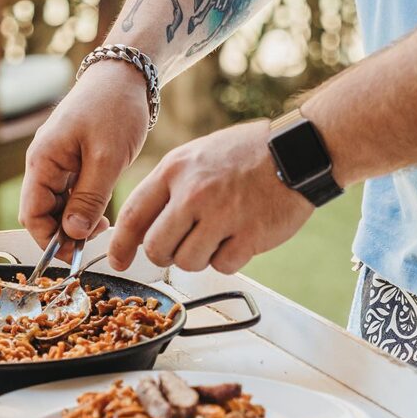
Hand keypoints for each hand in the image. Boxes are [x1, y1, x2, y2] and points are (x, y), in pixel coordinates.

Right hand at [19, 61, 148, 253]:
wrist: (126, 75)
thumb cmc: (114, 107)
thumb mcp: (106, 158)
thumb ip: (89, 199)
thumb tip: (73, 234)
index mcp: (42, 161)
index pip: (31, 214)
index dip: (48, 240)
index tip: (75, 255)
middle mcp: (43, 164)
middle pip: (41, 214)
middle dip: (63, 234)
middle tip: (95, 241)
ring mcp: (57, 164)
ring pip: (56, 208)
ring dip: (75, 223)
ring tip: (103, 227)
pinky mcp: (73, 163)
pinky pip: (70, 196)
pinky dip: (83, 210)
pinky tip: (103, 214)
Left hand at [109, 119, 313, 271]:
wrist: (298, 151)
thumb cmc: (246, 154)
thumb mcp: (196, 156)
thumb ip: (168, 187)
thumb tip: (140, 225)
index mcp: (175, 170)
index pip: (133, 216)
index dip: (120, 246)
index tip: (118, 261)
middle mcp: (194, 193)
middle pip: (156, 248)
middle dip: (164, 255)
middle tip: (180, 246)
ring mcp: (222, 215)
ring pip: (188, 262)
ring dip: (199, 257)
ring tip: (217, 233)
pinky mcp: (249, 236)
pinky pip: (222, 266)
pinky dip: (228, 259)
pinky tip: (239, 236)